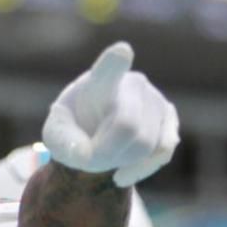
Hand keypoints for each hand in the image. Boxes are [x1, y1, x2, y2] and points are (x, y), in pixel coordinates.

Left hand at [40, 42, 179, 187]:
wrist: (94, 134)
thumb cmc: (74, 129)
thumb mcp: (57, 135)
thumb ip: (63, 144)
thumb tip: (84, 155)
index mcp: (100, 80)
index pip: (109, 67)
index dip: (116, 61)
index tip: (122, 52)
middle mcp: (133, 84)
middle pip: (127, 127)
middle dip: (105, 153)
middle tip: (88, 160)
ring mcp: (155, 100)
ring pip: (144, 145)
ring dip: (120, 161)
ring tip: (104, 156)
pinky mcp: (169, 120)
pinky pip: (162, 152)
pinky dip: (140, 169)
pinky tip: (121, 174)